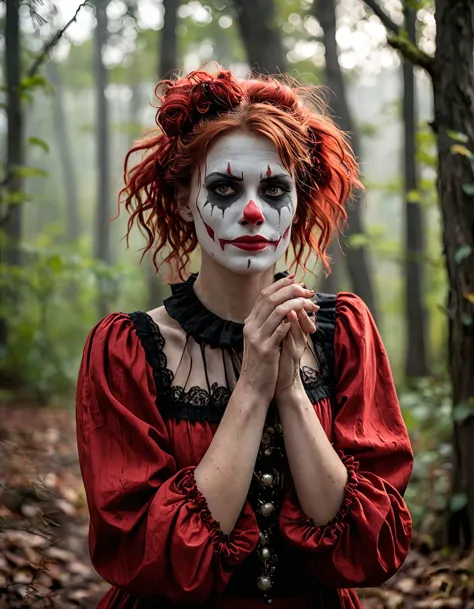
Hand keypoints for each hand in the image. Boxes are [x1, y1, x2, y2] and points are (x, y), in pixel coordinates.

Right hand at [239, 275, 317, 402]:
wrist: (253, 388)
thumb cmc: (262, 364)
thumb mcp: (262, 340)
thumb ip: (269, 324)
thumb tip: (285, 309)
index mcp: (250, 322)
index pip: (264, 295)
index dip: (280, 285)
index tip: (296, 279)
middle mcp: (251, 326)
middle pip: (270, 298)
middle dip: (291, 290)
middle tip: (307, 290)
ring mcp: (257, 337)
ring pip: (277, 311)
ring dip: (296, 304)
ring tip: (310, 303)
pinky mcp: (265, 350)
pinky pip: (280, 329)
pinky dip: (292, 322)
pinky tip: (303, 319)